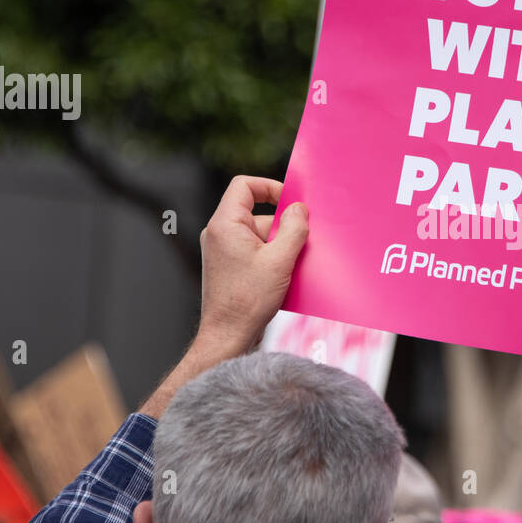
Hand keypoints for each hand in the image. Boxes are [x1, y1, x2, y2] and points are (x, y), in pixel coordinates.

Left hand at [196, 176, 309, 357]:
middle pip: (257, 213)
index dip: (270, 187)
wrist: (228, 336)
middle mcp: (220, 234)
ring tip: (293, 265)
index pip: (244, 186)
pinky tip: (285, 276)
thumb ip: (293, 229)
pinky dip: (273, 258)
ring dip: (280, 246)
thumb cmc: (247, 301)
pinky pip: (256, 251)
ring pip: (259, 235)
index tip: (292, 202)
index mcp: (225, 224)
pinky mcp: (230, 266)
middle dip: (283, 226)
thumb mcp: (279, 260)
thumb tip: (299, 209)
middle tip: (302, 241)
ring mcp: (223, 251)